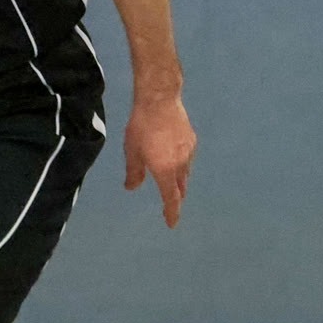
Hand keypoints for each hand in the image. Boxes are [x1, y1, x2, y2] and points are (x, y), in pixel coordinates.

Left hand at [124, 93, 195, 226]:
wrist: (160, 99)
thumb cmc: (141, 126)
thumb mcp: (132, 151)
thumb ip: (133, 172)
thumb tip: (132, 187)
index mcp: (165, 170)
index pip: (171, 198)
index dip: (172, 212)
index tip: (171, 223)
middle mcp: (181, 164)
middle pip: (180, 187)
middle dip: (176, 197)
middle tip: (171, 204)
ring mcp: (188, 151)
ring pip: (185, 173)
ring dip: (178, 180)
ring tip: (170, 180)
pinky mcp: (191, 140)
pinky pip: (187, 159)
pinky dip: (180, 164)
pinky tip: (173, 156)